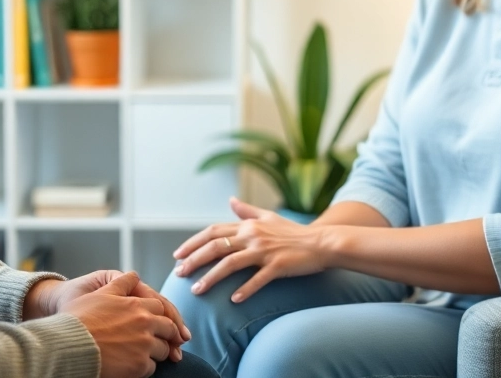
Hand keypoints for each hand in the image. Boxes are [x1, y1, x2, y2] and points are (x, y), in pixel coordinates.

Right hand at [60, 271, 181, 377]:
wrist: (69, 346)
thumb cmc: (79, 320)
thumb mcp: (100, 294)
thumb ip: (121, 284)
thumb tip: (134, 276)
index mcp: (136, 304)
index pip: (161, 306)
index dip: (162, 315)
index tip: (161, 322)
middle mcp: (145, 323)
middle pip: (168, 328)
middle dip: (168, 335)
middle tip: (166, 341)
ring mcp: (144, 345)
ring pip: (163, 349)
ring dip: (157, 351)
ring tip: (144, 354)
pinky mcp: (140, 366)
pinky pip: (152, 367)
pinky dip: (146, 367)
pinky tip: (134, 365)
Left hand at [173, 196, 329, 301]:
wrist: (322, 242)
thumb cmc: (294, 232)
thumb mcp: (269, 217)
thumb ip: (247, 210)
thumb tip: (230, 200)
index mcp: (247, 225)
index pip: (212, 232)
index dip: (193, 243)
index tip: (178, 255)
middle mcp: (252, 235)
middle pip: (216, 247)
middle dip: (194, 260)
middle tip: (179, 273)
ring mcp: (265, 251)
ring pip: (230, 263)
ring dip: (211, 277)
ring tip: (197, 291)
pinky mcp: (278, 265)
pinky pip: (258, 279)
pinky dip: (245, 289)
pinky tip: (233, 300)